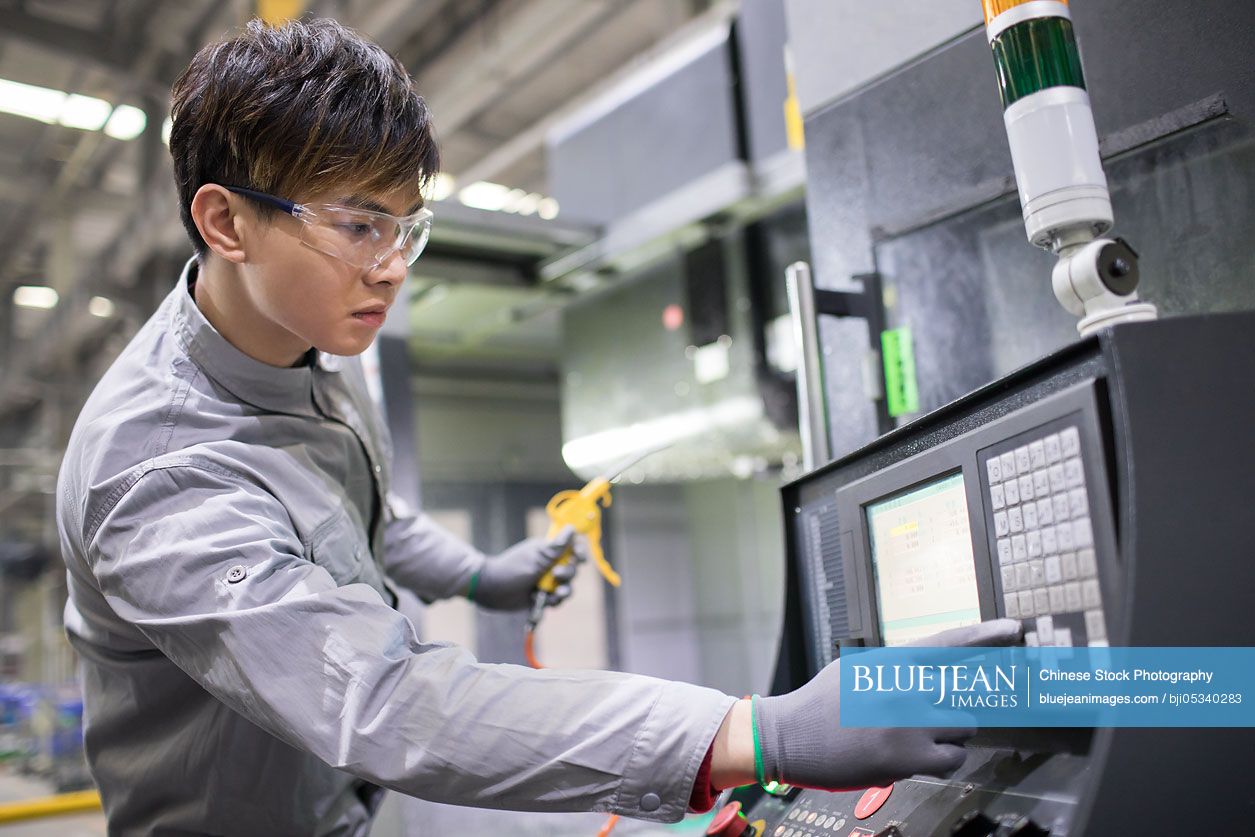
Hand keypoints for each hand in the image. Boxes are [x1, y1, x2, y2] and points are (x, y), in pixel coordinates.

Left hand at [471, 526, 584, 610]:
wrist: (491, 590)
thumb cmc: (511, 569)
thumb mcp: (536, 558)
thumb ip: (556, 547)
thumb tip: (571, 528)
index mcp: (549, 551)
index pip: (572, 549)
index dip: (579, 553)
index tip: (579, 558)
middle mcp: (549, 566)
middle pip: (572, 570)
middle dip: (568, 574)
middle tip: (555, 575)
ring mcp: (546, 582)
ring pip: (566, 588)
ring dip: (564, 592)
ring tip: (554, 595)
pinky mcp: (541, 597)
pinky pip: (555, 601)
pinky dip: (552, 602)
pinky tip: (542, 601)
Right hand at [753, 618, 1022, 790]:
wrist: (790, 735)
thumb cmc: (821, 705)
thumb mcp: (857, 669)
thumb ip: (897, 668)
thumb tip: (931, 672)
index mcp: (892, 660)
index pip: (948, 642)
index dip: (984, 634)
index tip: (1013, 628)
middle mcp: (906, 684)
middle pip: (963, 691)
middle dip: (950, 706)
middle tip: (921, 717)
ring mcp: (910, 718)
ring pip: (964, 725)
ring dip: (947, 734)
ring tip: (912, 737)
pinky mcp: (909, 753)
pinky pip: (954, 757)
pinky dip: (942, 759)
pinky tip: (915, 756)